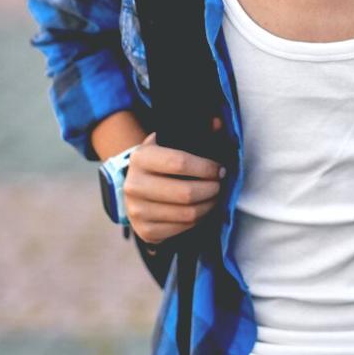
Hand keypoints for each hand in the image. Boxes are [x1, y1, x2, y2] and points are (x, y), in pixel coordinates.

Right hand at [123, 130, 224, 245]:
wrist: (136, 185)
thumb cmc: (162, 161)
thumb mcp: (172, 142)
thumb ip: (195, 131)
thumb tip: (217, 122)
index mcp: (140, 158)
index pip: (180, 163)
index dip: (206, 167)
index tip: (220, 169)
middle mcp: (133, 185)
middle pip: (186, 193)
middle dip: (212, 189)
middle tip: (220, 184)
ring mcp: (136, 211)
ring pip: (188, 213)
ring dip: (210, 205)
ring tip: (215, 196)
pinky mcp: (144, 231)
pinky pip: (182, 229)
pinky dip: (198, 220)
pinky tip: (202, 209)